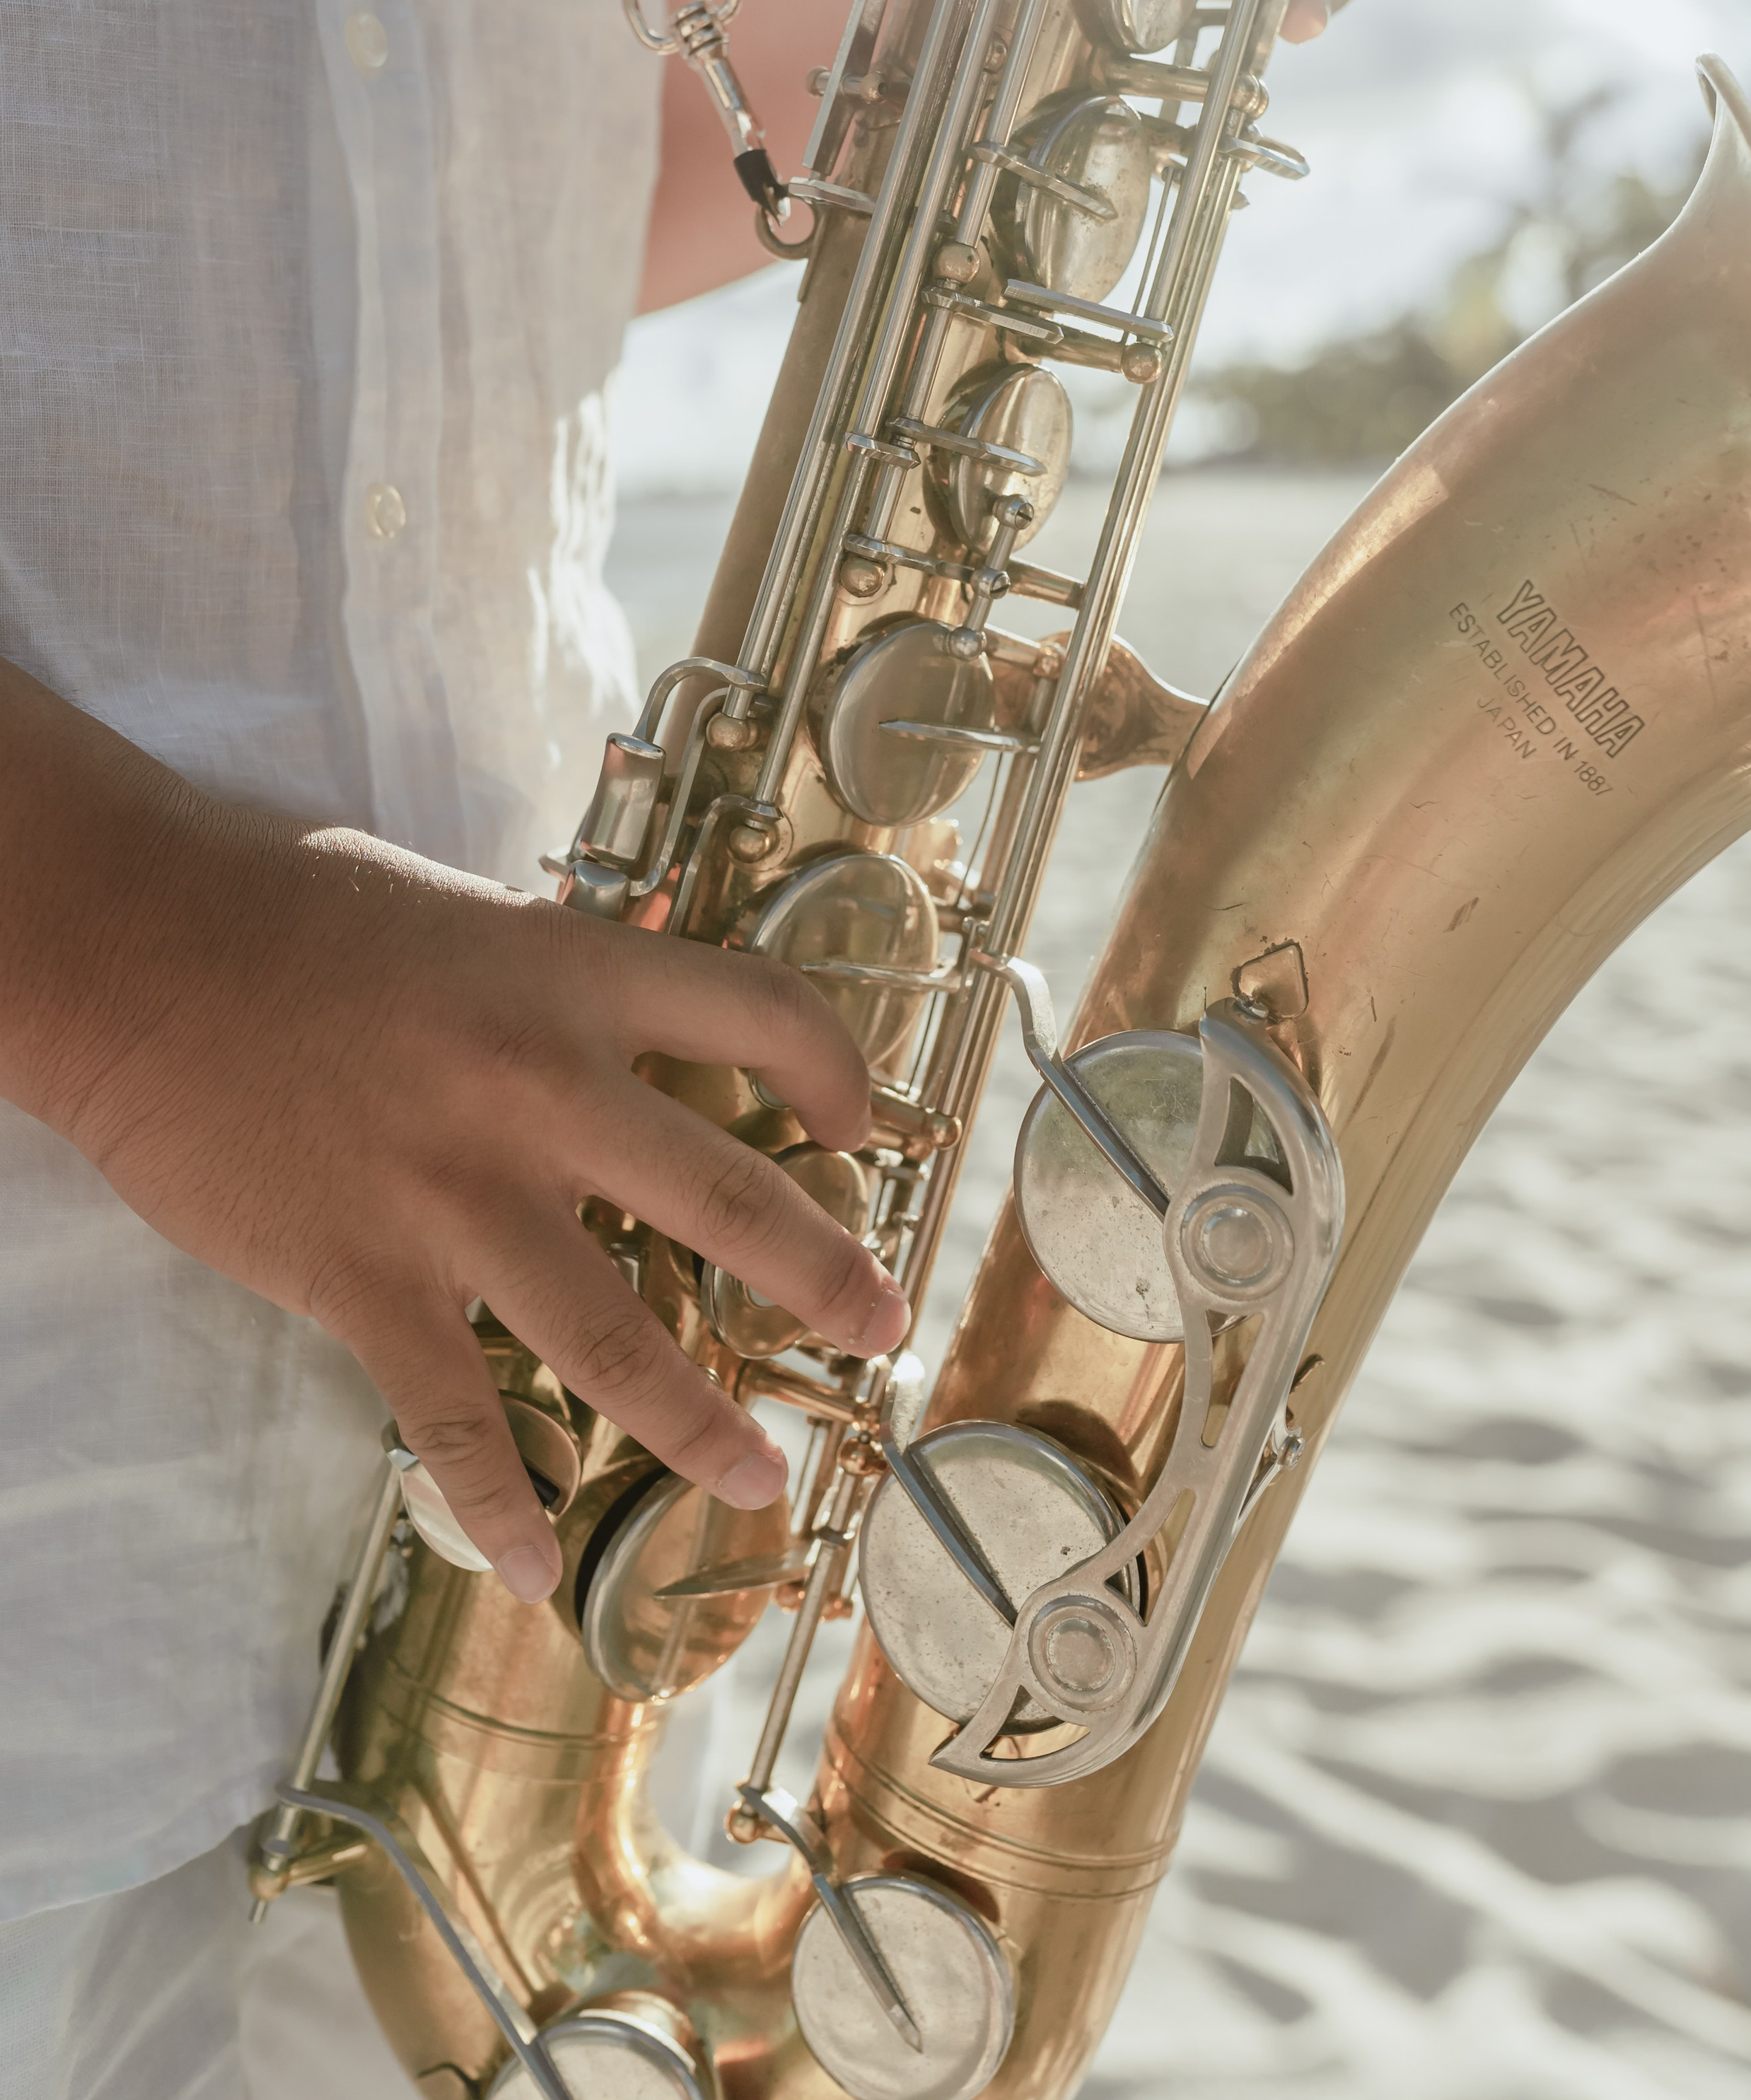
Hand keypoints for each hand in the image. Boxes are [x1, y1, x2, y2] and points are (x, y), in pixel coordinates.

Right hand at [0, 667, 903, 1602]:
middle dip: (825, 1272)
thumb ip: (557, 975)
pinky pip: (455, 1419)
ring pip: (616, 1334)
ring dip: (701, 1421)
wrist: (135, 946)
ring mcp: (456, 1194)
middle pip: (730, 1195)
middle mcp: (543, 1086)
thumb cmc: (289, 908)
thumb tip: (634, 1018)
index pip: (761, 1012)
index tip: (861, 1128)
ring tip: (763, 1478)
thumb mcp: (464, 912)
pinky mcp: (363, 1276)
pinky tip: (537, 1572)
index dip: (835, 1071)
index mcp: (574, 973)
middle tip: (887, 1327)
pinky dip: (502, 1507)